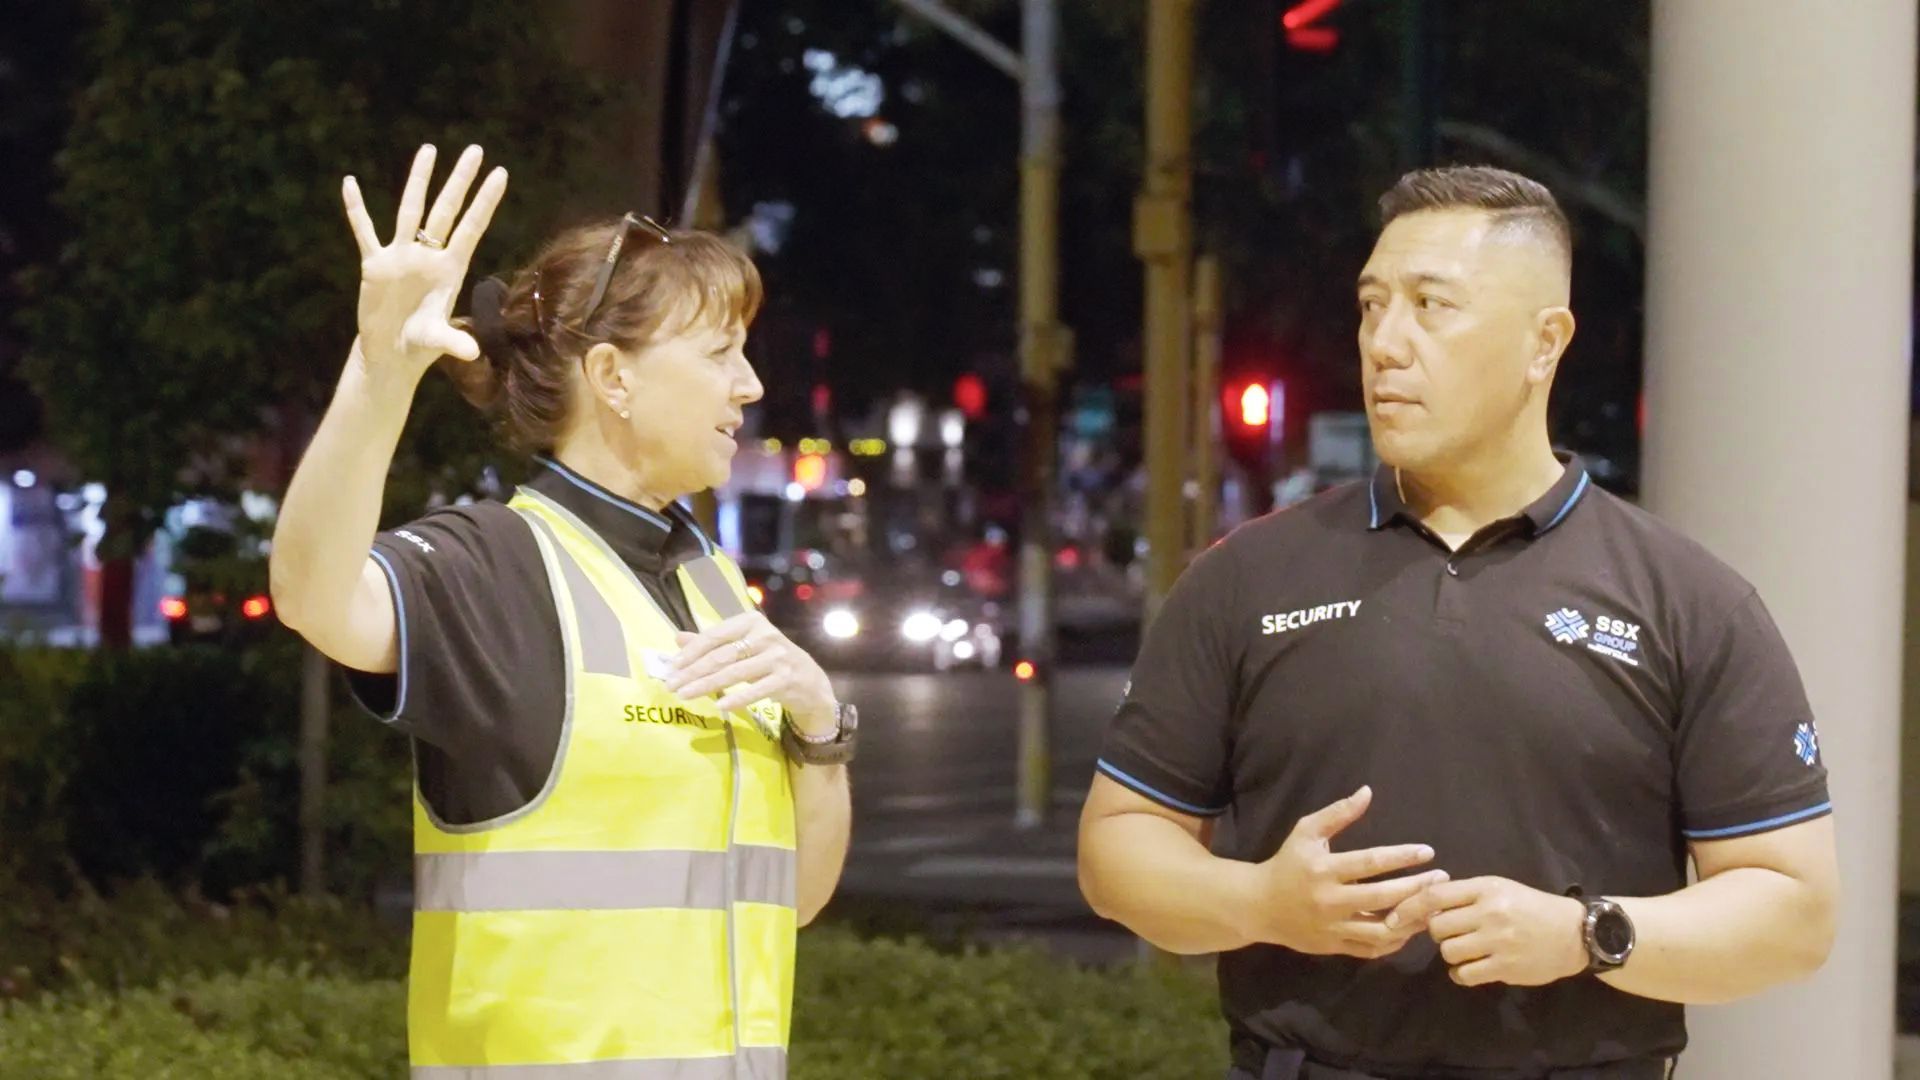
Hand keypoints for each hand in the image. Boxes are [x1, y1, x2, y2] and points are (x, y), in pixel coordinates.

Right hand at [340, 143, 507, 375]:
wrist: (390, 354)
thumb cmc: (419, 346)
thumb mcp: (436, 341)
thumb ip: (454, 341)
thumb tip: (474, 353)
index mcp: (450, 269)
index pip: (471, 227)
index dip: (485, 201)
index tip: (501, 173)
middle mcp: (428, 256)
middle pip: (446, 209)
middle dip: (460, 180)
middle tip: (476, 149)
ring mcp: (401, 256)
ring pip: (410, 210)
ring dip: (419, 180)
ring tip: (429, 149)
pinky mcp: (375, 264)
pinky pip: (364, 231)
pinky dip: (356, 209)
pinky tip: (349, 184)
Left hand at [663, 612, 838, 733]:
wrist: (809, 681)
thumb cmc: (770, 661)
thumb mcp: (742, 647)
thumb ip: (712, 642)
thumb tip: (678, 638)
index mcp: (751, 621)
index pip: (714, 635)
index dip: (691, 652)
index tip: (671, 667)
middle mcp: (765, 635)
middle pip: (721, 655)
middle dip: (693, 671)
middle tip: (672, 685)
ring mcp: (777, 657)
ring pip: (734, 672)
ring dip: (706, 685)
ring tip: (685, 695)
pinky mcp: (786, 679)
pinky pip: (756, 690)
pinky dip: (737, 698)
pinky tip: (720, 706)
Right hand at [1239, 785, 1446, 958]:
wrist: (1259, 906)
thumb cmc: (1287, 864)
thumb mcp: (1306, 832)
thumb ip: (1337, 813)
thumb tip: (1368, 792)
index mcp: (1323, 869)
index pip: (1370, 862)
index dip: (1402, 857)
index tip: (1428, 852)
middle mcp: (1330, 900)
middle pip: (1383, 898)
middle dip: (1417, 888)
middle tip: (1441, 878)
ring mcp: (1334, 927)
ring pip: (1382, 930)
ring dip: (1412, 919)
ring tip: (1432, 906)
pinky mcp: (1336, 947)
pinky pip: (1373, 949)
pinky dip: (1396, 940)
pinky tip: (1411, 926)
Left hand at [1385, 876, 1585, 987]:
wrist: (1574, 933)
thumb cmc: (1531, 907)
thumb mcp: (1499, 889)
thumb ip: (1464, 895)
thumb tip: (1422, 904)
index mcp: (1486, 888)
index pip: (1435, 896)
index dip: (1408, 908)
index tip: (1393, 919)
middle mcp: (1490, 913)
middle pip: (1437, 927)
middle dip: (1437, 933)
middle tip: (1451, 934)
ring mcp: (1498, 942)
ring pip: (1449, 952)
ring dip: (1451, 954)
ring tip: (1468, 950)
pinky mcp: (1506, 967)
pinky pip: (1465, 974)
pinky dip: (1462, 974)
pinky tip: (1472, 968)